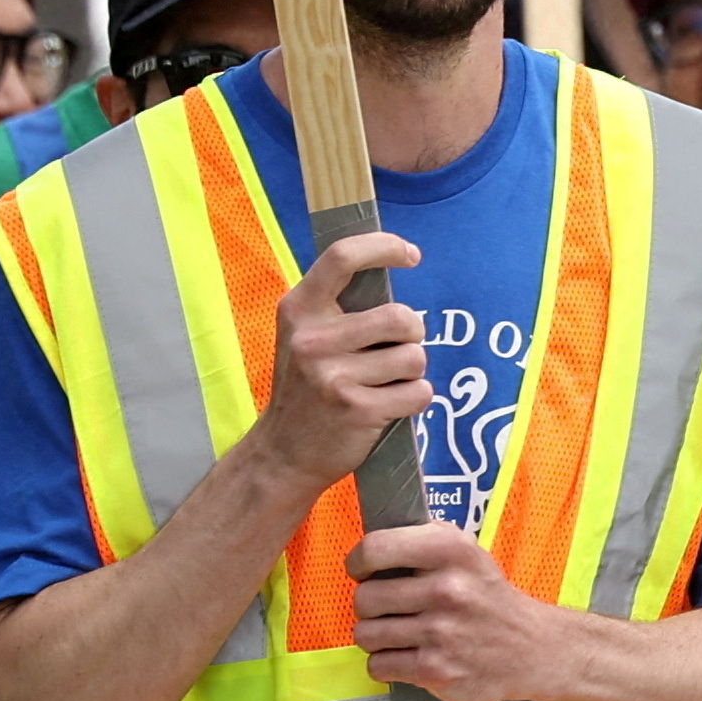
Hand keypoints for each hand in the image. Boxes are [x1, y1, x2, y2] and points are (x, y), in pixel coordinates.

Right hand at [245, 230, 431, 502]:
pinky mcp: (357, 410)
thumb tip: (391, 263)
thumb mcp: (302, 335)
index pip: (342, 256)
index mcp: (299, 309)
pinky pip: (418, 392)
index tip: (411, 255)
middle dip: (411, 334)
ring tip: (384, 382)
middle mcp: (313, 340)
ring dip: (411, 371)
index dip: (384, 247)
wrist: (282, 453)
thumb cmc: (305, 387)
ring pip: (415, 357)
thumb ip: (336, 304)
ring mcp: (334, 377)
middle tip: (394, 349)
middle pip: (401, 316)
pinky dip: (414, 398)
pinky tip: (388, 406)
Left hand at [345, 520, 561, 700]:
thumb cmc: (486, 597)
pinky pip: (379, 666)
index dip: (359, 562)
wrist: (528, 649)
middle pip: (364, 598)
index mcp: (451, 550)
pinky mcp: (435, 670)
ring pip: (366, 635)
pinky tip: (406, 655)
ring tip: (398, 633)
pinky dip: (386, 664)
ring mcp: (441, 633)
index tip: (363, 570)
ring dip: (375, 637)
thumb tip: (374, 538)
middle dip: (369, 606)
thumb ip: (423, 536)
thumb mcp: (467, 550)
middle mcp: (447, 589)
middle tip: (388, 608)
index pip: (376, 548)